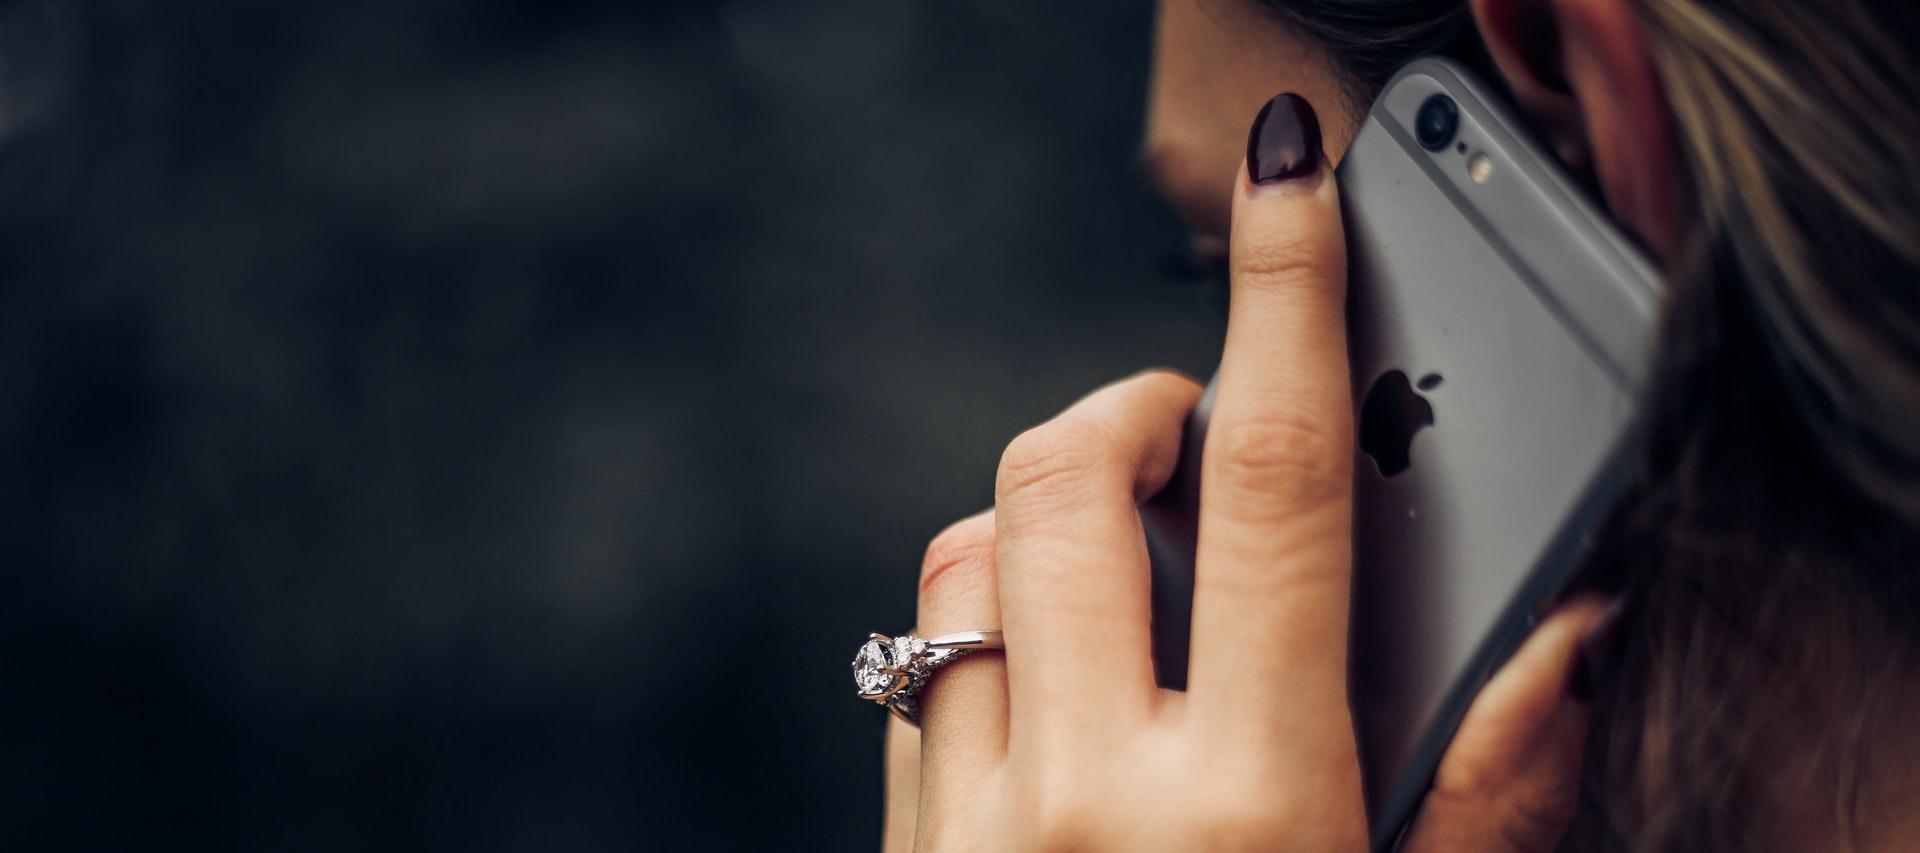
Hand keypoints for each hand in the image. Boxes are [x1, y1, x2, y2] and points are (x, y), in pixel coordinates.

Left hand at [883, 93, 1613, 851]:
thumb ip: (1497, 790)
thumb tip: (1566, 630)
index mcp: (1256, 811)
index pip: (1278, 485)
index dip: (1290, 303)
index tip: (1290, 186)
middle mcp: (1091, 798)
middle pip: (1072, 482)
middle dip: (1132, 409)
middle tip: (1183, 432)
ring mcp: (977, 828)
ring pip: (967, 561)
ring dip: (1046, 530)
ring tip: (1126, 587)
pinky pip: (911, 669)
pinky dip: (983, 632)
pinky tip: (1054, 684)